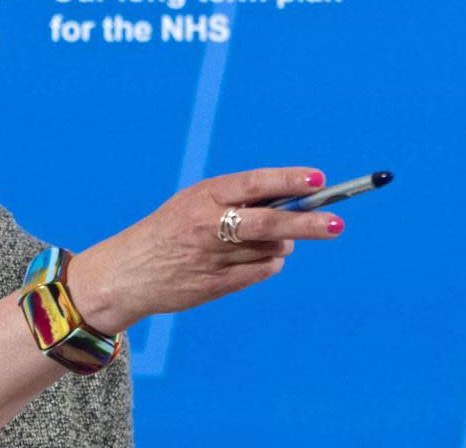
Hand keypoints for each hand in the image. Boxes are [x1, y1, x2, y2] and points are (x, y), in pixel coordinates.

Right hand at [69, 167, 343, 334]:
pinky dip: (268, 263)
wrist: (127, 272)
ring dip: (281, 243)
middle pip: (270, 222)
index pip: (253, 183)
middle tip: (338, 224)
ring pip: (271, 248)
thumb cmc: (171, 230)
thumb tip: (297, 206)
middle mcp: (209, 225)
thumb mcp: (195, 203)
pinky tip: (256, 259)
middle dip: (308, 222)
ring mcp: (213, 257)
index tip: (319, 180)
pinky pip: (262, 271)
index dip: (288, 180)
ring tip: (265, 240)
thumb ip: (240, 202)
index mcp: (203, 196)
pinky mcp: (216, 285)